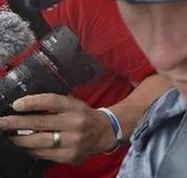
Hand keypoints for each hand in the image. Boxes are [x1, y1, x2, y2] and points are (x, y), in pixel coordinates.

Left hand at [0, 93, 115, 163]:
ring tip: (7, 137)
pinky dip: (30, 150)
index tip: (16, 104)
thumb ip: (54, 104)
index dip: (33, 102)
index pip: (52, 101)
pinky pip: (43, 154)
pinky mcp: (69, 156)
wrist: (104, 133)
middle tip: (2, 123)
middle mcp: (75, 124)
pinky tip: (23, 147)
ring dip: (18, 140)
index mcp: (76, 107)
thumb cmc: (83, 116)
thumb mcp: (73, 104)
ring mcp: (72, 142)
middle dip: (16, 123)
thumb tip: (24, 106)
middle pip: (41, 123)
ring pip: (38, 142)